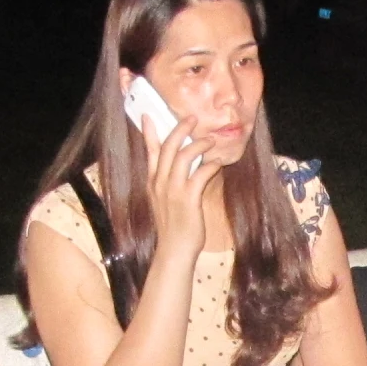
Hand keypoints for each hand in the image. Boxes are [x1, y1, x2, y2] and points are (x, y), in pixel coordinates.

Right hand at [137, 87, 222, 256]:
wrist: (174, 250)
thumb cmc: (173, 226)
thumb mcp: (164, 201)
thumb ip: (169, 182)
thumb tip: (182, 166)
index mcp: (153, 182)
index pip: (149, 151)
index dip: (149, 132)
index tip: (148, 115)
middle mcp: (160, 183)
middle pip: (167, 147)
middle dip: (180, 129)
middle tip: (191, 118)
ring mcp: (173, 191)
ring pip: (184, 157)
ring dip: (199, 145)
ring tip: (210, 140)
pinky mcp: (188, 200)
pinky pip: (201, 174)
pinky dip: (210, 165)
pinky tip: (218, 163)